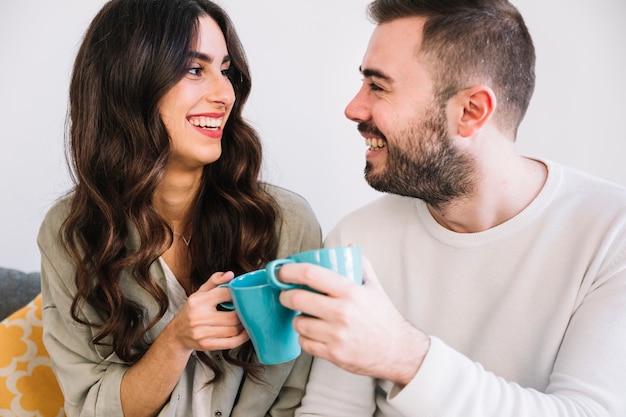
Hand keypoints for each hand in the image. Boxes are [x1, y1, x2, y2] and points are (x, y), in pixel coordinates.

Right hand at [169, 271, 248, 351]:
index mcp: (197, 301)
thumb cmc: (192, 310)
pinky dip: (242, 337)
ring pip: (234, 330)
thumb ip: (215, 281)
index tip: (241, 295)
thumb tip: (230, 274)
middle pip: (233, 316)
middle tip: (248, 310)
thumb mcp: (200, 292)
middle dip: (243, 313)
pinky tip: (245, 332)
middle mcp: (198, 318)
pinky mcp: (207, 345)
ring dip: (244, 325)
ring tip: (246, 320)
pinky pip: (231, 342)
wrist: (177, 333)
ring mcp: (202, 333)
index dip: (237, 294)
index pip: (224, 294)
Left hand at [278, 257, 429, 386]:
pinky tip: (313, 334)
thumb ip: (361, 265)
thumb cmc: (384, 318)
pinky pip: (304, 344)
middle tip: (286, 295)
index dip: (289, 271)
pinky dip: (305, 339)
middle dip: (285, 296)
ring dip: (297, 319)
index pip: (310, 274)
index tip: (281, 272)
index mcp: (350, 291)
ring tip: (305, 317)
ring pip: (298, 324)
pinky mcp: (333, 354)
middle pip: (297, 299)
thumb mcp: (374, 287)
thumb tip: (350, 246)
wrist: (398, 351)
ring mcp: (336, 335)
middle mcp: (342, 312)